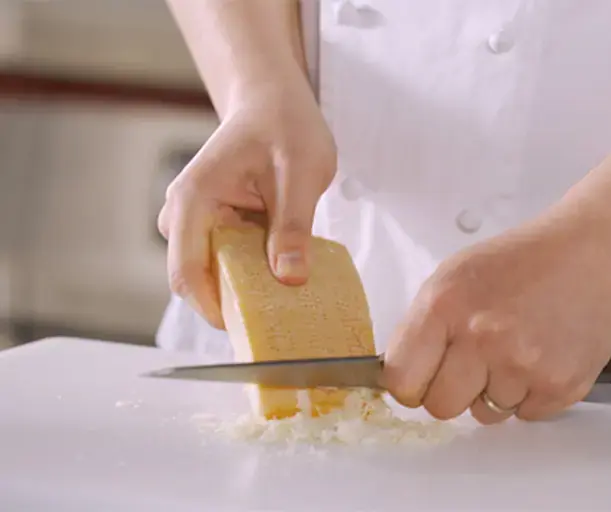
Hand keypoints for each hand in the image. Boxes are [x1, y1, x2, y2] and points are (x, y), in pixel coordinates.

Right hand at [158, 74, 336, 327]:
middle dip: (233, 303)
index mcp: (195, 198)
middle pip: (197, 277)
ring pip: (214, 272)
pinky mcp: (217, 224)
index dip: (211, 309)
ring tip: (286, 300)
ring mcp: (198, 219)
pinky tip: (284, 276)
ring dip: (245, 289)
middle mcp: (186, 212)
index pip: (187, 271)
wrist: (275, 102)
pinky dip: (253, 273)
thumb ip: (293, 225)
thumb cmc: (285, 126)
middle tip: (277, 321)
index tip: (248, 332)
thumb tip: (289, 279)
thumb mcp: (301, 173)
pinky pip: (228, 260)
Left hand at [382, 215, 610, 422]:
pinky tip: (540, 355)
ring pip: (486, 414)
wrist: (589, 254)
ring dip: (495, 390)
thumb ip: (422, 326)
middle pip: (441, 407)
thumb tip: (399, 376)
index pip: (402, 380)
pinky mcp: (560, 385)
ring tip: (515, 349)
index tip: (421, 378)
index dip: (410, 383)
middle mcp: (482, 338)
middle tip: (472, 363)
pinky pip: (526, 415)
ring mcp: (524, 365)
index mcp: (445, 306)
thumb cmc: (518, 262)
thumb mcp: (452, 276)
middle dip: (452, 391)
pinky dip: (530, 394)